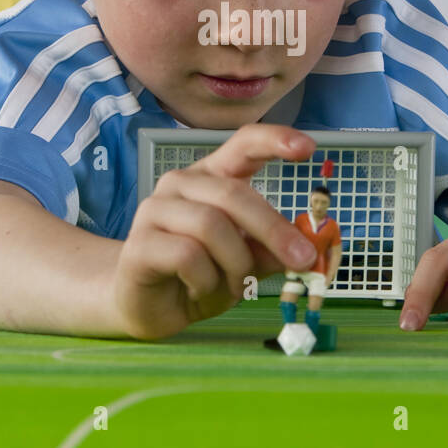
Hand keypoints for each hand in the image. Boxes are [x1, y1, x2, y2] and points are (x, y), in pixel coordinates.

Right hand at [113, 124, 319, 339]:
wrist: (148, 307)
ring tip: (231, 285)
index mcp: (211, 177)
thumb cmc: (199, 276)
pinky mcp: (139, 243)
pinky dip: (206, 280)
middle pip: (234, 195)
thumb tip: (306, 248)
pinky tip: (198, 289)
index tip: (308, 147)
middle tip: (302, 259)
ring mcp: (155, 210)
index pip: (242, 144)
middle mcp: (180, 184)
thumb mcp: (245, 264)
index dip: (274, 140)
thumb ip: (270, 251)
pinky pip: (188, 255)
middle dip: (273, 230)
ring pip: (212, 227)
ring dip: (235, 264)